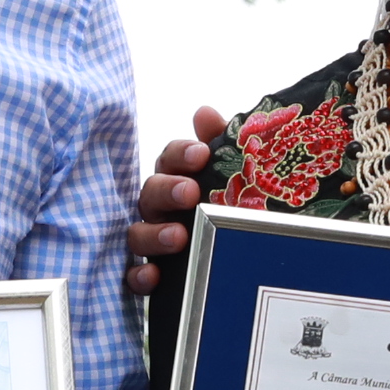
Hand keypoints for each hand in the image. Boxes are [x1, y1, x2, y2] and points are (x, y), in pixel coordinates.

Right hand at [121, 111, 231, 298]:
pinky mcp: (152, 276)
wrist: (255, 263)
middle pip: (151, 192)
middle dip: (167, 190)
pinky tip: (154, 276)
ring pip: (138, 233)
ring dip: (154, 233)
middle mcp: (162, 208)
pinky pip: (134, 276)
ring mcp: (154, 241)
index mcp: (181, 179)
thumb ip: (225, 145)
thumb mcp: (240, 178)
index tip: (202, 154)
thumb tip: (204, 113)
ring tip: (178, 236)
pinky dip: (140, 276)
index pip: (171, 158)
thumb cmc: (238, 211)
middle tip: (190, 193)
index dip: (182, 154)